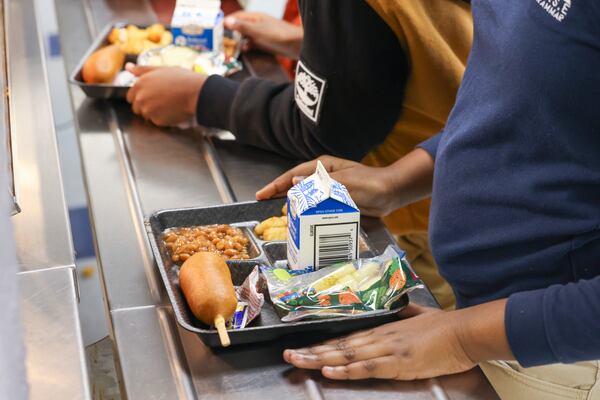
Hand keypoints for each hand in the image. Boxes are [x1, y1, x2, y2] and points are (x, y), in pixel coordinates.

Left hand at [125, 63, 206, 126]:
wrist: (196, 92)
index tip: (152, 95)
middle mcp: (140, 98)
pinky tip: (173, 110)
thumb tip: (127, 67)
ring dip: (154, 112)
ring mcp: (148, 111)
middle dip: (146, 106)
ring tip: (168, 105)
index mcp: (139, 84)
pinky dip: (163, 118)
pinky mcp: (157, 121)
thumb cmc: (181, 78)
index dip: (141, 96)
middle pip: (137, 108)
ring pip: (147, 115)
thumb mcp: (160, 69)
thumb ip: (142, 69)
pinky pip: (157, 122)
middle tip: (161, 101)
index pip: (130, 97)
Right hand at [224, 11, 303, 58]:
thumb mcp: (259, 31)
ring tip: (228, 47)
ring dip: (238, 41)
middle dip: (230, 32)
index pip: (237, 17)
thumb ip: (243, 27)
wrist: (299, 45)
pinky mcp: (267, 43)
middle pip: (240, 27)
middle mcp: (258, 24)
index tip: (215, 28)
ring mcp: (262, 34)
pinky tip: (245, 51)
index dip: (226, 21)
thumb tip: (226, 21)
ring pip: (246, 36)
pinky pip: (254, 44)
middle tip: (219, 41)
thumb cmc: (280, 35)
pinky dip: (248, 47)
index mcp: (255, 18)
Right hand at [256, 155, 397, 216]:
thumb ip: (322, 184)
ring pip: (305, 198)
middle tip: (264, 208)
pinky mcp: (336, 201)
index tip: (261, 194)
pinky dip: (308, 213)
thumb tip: (295, 181)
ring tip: (282, 218)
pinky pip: (317, 207)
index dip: (276, 185)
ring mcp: (329, 189)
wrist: (391, 193)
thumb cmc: (371, 184)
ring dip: (294, 206)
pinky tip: (303, 222)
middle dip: (281, 195)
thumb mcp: (346, 183)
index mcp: (323, 167)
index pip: (294, 174)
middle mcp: (324, 177)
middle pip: (296, 186)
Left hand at [283, 299, 512, 380]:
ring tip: (299, 360)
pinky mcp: (399, 362)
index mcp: (384, 329)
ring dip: (320, 358)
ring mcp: (388, 349)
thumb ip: (402, 314)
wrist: (464, 331)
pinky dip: (346, 369)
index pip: (347, 338)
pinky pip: (367, 367)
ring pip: (347, 354)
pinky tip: (329, 370)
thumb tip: (396, 310)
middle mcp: (380, 337)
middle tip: (288, 354)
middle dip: (312, 351)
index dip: (323, 344)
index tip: (303, 347)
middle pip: (340, 345)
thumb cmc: (444, 326)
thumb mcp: (417, 317)